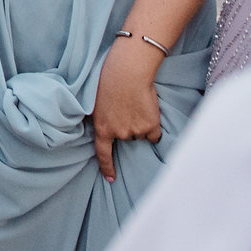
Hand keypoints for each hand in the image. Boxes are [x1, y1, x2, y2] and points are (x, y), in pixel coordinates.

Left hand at [91, 37, 164, 182]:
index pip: (103, 154)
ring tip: (136, 104)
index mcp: (102, 128)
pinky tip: (148, 111)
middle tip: (126, 107)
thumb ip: (101, 119)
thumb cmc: (109, 80)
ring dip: (140, 124)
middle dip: (127, 126)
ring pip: (140, 134)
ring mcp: (136, 131)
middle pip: (127, 138)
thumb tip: (103, 129)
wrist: (128, 71)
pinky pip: (154, 134)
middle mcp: (119, 134)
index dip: (107, 168)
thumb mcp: (96, 102)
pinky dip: (153, 126)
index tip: (111, 179)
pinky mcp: (151, 126)